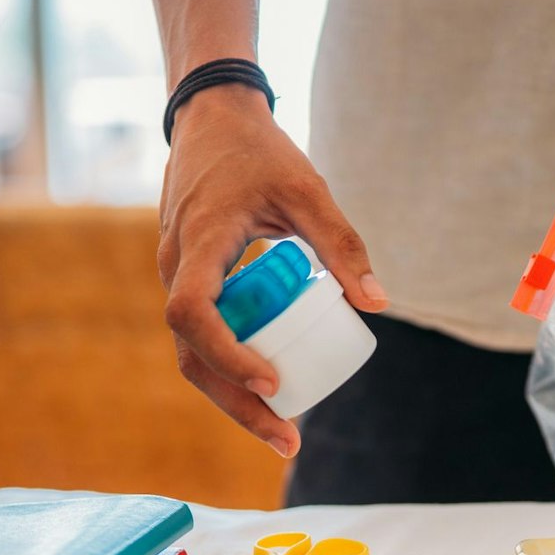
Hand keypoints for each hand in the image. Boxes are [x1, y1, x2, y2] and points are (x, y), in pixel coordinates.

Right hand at [156, 87, 386, 457]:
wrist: (210, 117)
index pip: (191, 313)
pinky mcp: (188, 279)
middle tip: (286, 437)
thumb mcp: (306, 190)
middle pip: (191, 354)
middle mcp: (176, 266)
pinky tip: (269, 389)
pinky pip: (202, 335)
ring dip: (233, 396)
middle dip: (236, 403)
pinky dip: (231, 367)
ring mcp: (177, 274)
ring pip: (193, 353)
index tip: (271, 381)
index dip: (227, 354)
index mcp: (198, 242)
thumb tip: (379, 304)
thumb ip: (341, 242)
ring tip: (282, 430)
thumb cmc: (258, 150)